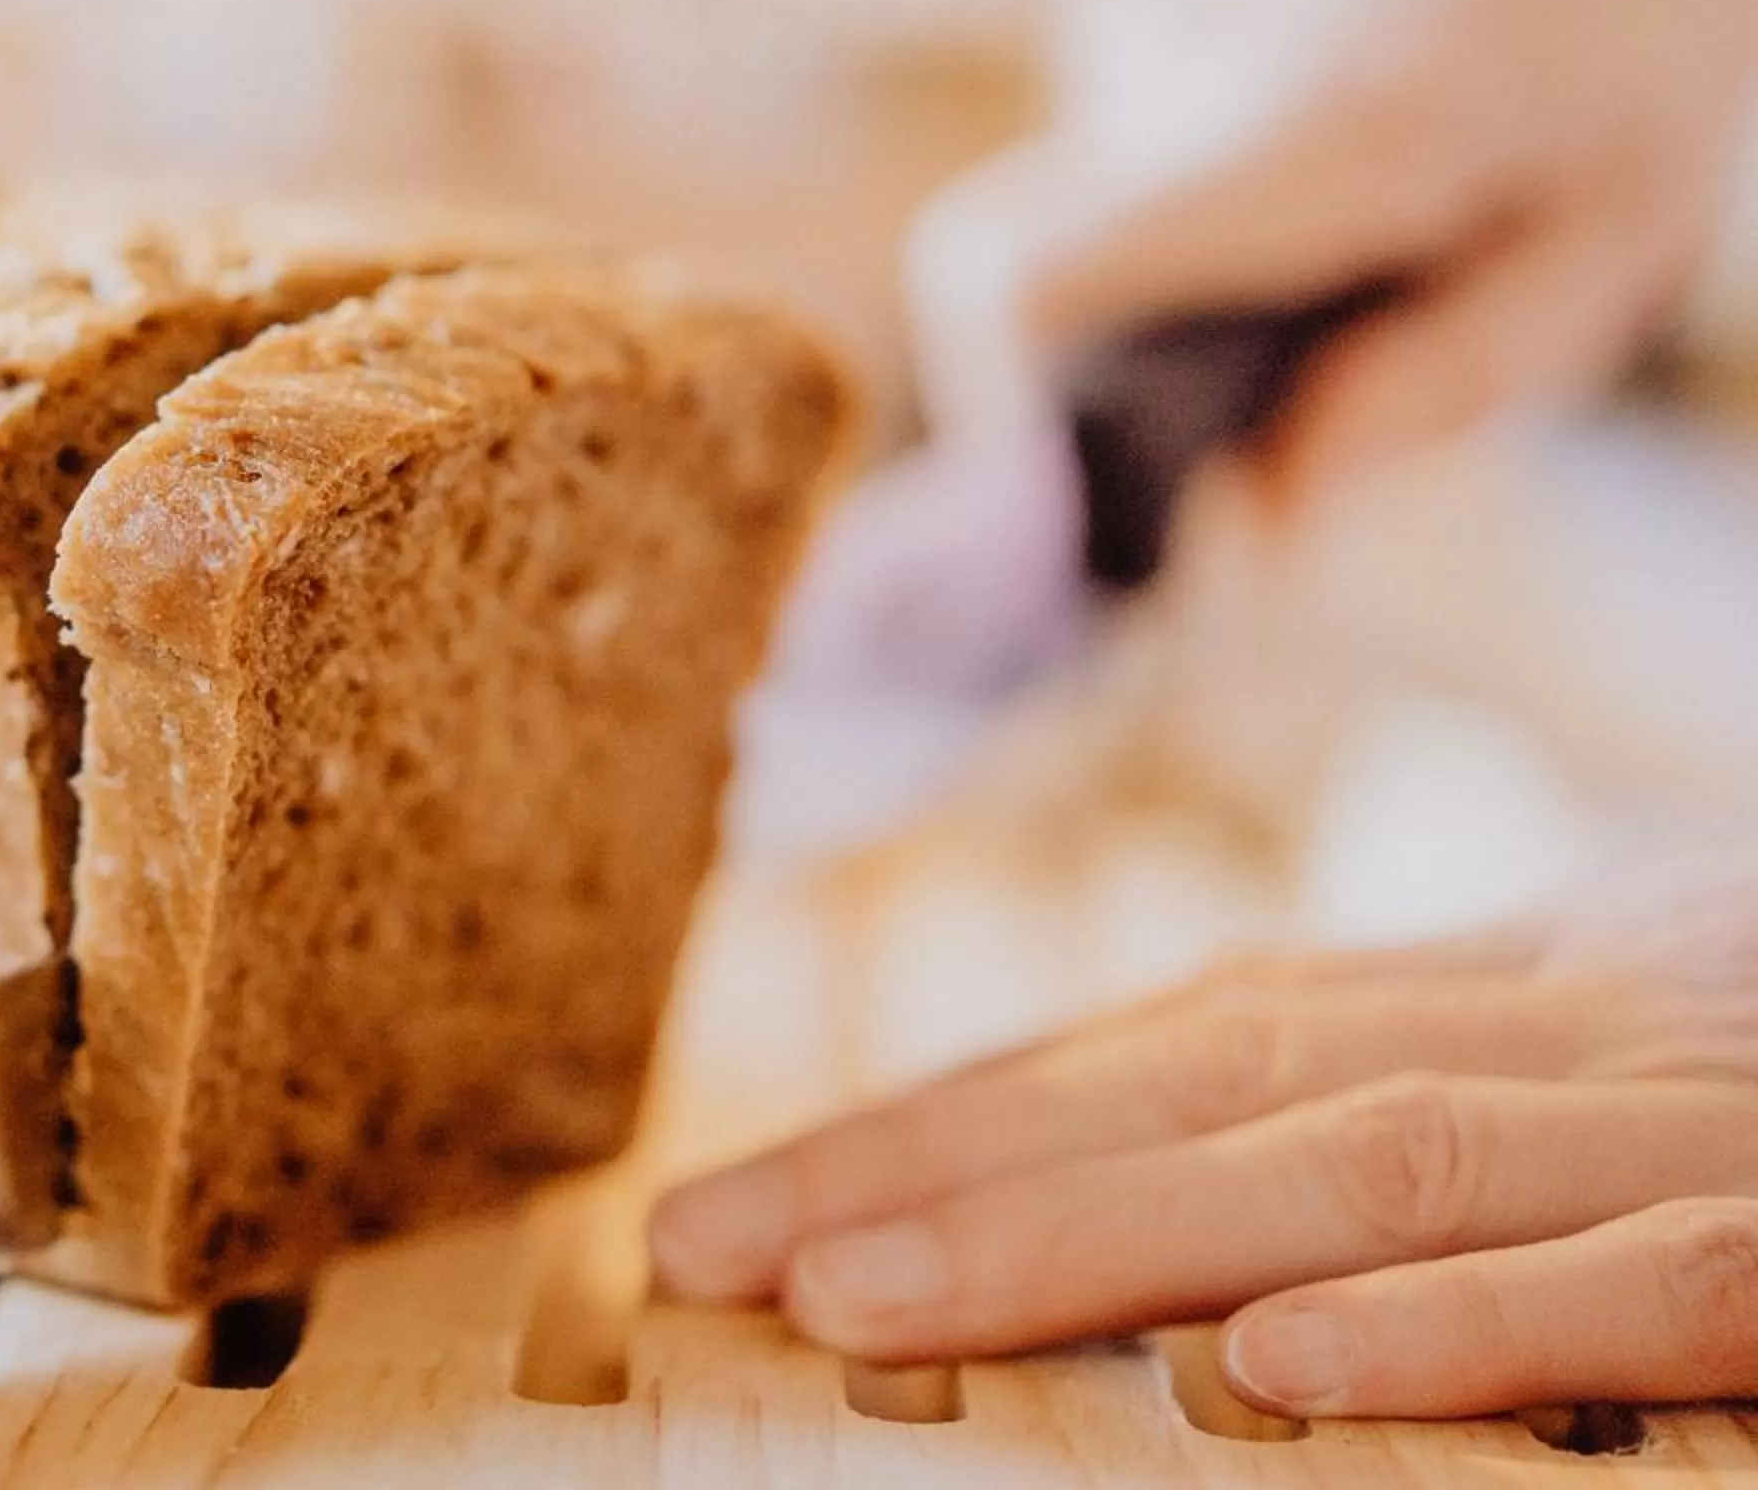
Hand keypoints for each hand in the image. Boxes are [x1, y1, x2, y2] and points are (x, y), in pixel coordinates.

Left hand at [650, 857, 1757, 1418]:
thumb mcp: (1619, 1039)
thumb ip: (1422, 1086)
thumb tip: (1207, 1205)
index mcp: (1492, 987)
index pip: (1157, 1040)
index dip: (937, 1114)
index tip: (742, 1203)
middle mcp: (1557, 1025)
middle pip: (1192, 1084)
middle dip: (932, 1169)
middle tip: (706, 1248)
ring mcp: (1697, 1120)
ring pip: (1359, 1163)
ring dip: (1094, 1234)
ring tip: (871, 1301)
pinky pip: (1652, 1282)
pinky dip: (1463, 1322)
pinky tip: (1274, 1375)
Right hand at [913, 0, 1757, 506]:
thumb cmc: (1648, 11)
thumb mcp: (1607, 241)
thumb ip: (1425, 395)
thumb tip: (1263, 536)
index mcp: (1303, 132)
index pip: (1011, 283)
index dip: (1007, 413)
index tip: (1090, 482)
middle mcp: (1176, 57)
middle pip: (1060, 286)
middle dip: (1155, 350)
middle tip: (1319, 332)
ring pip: (1099, 206)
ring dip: (1202, 242)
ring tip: (1371, 181)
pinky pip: (1121, 126)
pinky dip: (1207, 155)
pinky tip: (1343, 93)